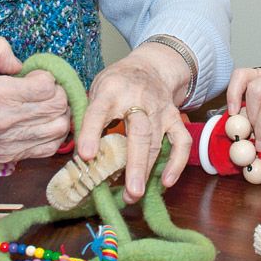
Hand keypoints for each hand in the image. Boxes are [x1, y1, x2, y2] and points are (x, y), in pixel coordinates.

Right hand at [0, 38, 71, 171]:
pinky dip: (53, 134)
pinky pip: (48, 149)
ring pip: (59, 128)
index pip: (47, 85)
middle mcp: (5, 121)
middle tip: (42, 87)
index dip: (46, 75)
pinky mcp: (8, 157)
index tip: (33, 74)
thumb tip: (21, 63)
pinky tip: (40, 122)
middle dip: (57, 91)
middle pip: (58, 106)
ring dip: (59, 112)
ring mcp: (8, 142)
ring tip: (44, 104)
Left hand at [76, 43, 191, 200]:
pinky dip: (177, 163)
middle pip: (139, 134)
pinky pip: (181, 141)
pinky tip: (166, 182)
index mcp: (111, 91)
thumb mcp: (97, 91)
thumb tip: (78, 157)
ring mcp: (160, 109)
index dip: (91, 133)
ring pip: (157, 142)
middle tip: (129, 192)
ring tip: (134, 195)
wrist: (151, 65)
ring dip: (147, 172)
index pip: (99, 112)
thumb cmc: (117, 84)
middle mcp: (138, 99)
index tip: (85, 156)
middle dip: (134, 164)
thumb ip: (89, 119)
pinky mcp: (175, 117)